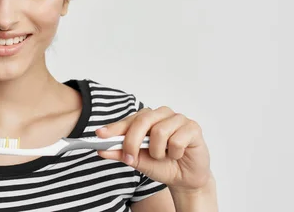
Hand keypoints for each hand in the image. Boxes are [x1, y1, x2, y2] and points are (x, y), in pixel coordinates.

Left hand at [95, 106, 211, 191]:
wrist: (186, 179)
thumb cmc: (163, 165)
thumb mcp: (138, 161)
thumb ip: (121, 153)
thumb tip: (101, 149)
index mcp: (147, 119)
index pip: (129, 120)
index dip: (114, 128)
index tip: (100, 135)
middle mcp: (162, 114)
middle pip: (142, 121)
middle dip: (132, 142)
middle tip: (131, 158)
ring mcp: (178, 119)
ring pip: (159, 131)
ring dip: (157, 151)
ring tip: (163, 156)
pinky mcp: (193, 127)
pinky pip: (177, 140)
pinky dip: (174, 153)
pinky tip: (178, 155)